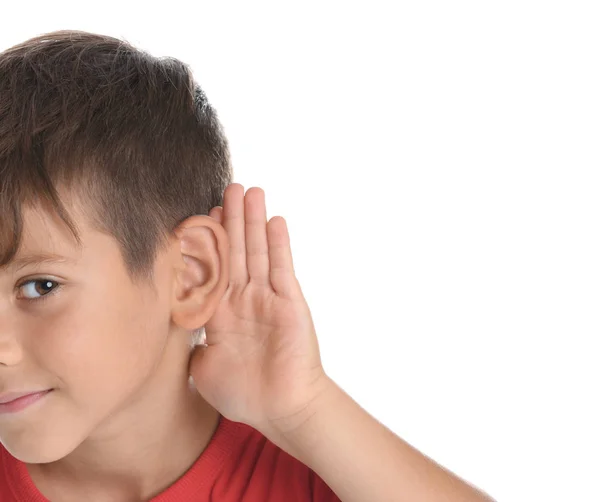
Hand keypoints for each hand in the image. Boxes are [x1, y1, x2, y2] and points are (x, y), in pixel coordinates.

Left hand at [189, 183, 331, 437]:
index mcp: (220, 312)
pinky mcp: (288, 303)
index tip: (199, 214)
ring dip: (252, 221)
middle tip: (227, 186)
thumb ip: (189, 344)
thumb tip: (175, 329)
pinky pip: (282, 268)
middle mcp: (243, 299)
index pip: (212, 267)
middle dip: (230, 219)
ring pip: (257, 251)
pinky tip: (274, 220)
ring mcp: (267, 298)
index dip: (207, 241)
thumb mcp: (203, 368)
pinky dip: (279, 245)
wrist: (281, 410)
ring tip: (249, 190)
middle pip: (235, 250)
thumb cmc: (244, 395)